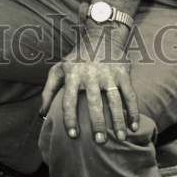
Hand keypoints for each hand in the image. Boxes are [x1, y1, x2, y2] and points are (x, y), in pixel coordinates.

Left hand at [39, 26, 139, 143]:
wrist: (100, 35)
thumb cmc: (77, 58)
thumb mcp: (59, 69)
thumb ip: (48, 90)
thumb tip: (41, 114)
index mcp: (72, 74)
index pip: (69, 99)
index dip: (69, 118)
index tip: (73, 136)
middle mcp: (90, 74)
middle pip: (94, 102)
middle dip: (97, 123)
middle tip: (99, 142)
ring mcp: (108, 73)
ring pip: (114, 100)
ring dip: (118, 120)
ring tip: (120, 138)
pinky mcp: (123, 73)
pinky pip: (130, 94)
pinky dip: (134, 111)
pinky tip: (134, 127)